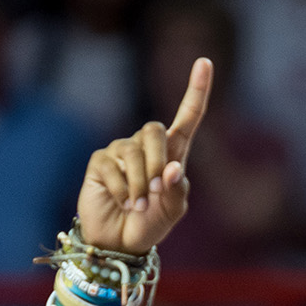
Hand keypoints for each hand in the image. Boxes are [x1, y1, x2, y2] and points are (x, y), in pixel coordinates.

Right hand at [76, 57, 211, 255]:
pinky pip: (113, 166)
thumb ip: (177, 189)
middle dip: (157, 161)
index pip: (187, 116)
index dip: (196, 90)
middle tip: (155, 191)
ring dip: (139, 184)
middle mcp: (146, 146)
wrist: (119, 243)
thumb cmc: (150, 225)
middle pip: (154, 130)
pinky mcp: (101, 162)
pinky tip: (121, 202)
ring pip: (134, 152)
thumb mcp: (173, 211)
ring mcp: (121, 152)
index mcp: (173, 153)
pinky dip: (121, 189)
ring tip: (137, 205)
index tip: (205, 62)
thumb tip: (172, 167)